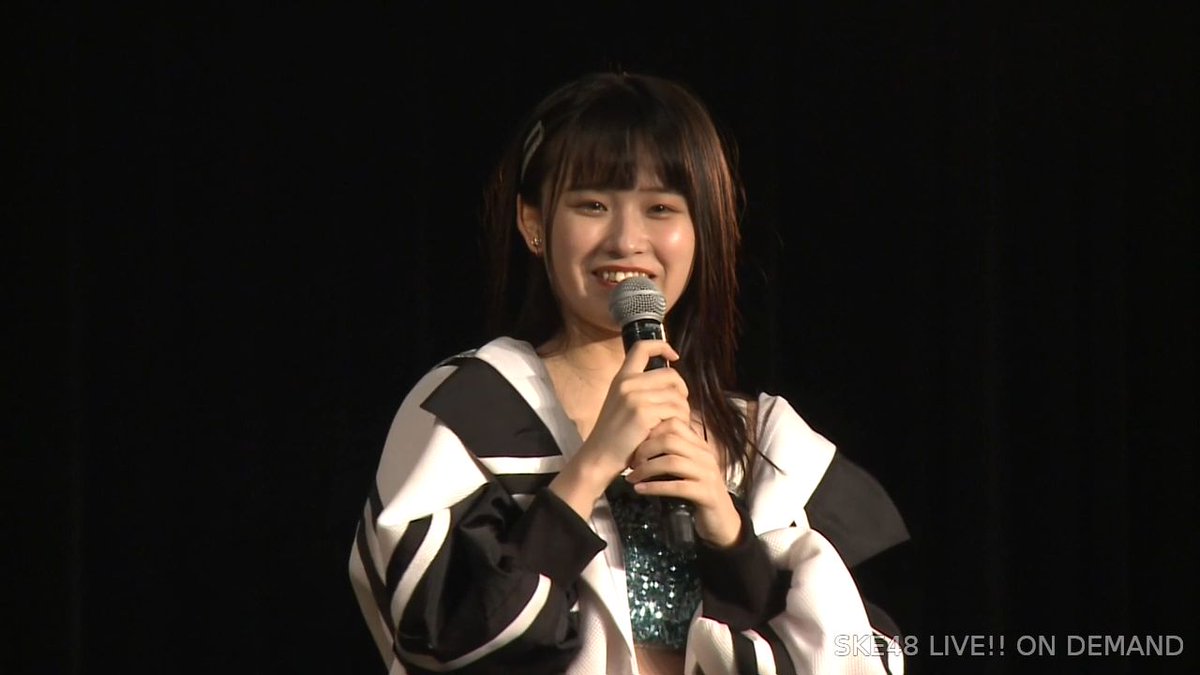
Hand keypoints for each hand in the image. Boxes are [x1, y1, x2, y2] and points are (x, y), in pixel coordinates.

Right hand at [550, 340, 688, 516]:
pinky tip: (671, 432)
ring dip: (683, 411)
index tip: (674, 355)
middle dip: (682, 391)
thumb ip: (641, 391)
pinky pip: (675, 411)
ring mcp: (635, 397)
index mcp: (621, 378)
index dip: (662, 345)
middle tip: (679, 408)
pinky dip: (679, 422)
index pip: (642, 347)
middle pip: (670, 375)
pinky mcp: (643, 413)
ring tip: (675, 424)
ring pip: (677, 395)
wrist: (599, 457)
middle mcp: (627, 383)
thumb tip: (672, 385)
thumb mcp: (621, 405)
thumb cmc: (614, 436)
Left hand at [624, 417, 742, 547]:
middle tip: (631, 463)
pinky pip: (677, 486)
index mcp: (699, 445)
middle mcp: (705, 455)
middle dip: (645, 450)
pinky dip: (655, 487)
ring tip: (631, 478)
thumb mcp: (687, 468)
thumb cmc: (698, 492)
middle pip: (670, 440)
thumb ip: (672, 453)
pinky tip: (640, 490)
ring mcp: (707, 474)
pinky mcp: (706, 493)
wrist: (722, 520)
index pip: (674, 424)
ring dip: (646, 470)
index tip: (635, 445)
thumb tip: (642, 441)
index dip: (651, 432)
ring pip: (672, 462)